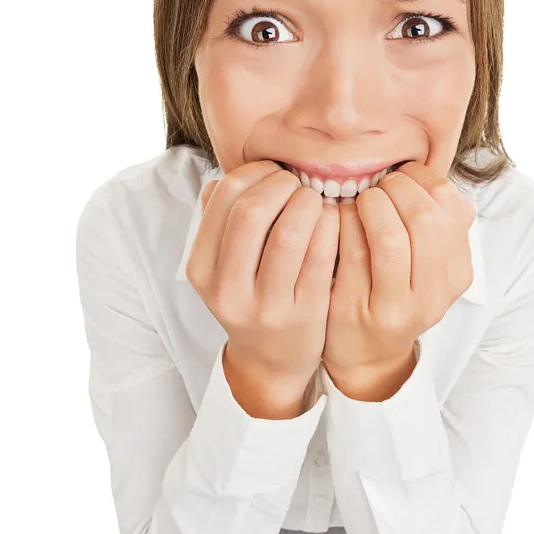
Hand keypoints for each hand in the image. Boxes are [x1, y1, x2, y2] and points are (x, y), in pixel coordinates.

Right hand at [186, 161, 339, 387]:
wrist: (271, 360)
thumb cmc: (251, 296)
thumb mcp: (222, 265)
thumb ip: (221, 220)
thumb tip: (233, 175)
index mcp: (201, 268)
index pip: (224, 196)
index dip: (256, 172)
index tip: (275, 174)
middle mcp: (227, 290)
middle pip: (251, 211)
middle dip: (282, 185)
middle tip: (299, 186)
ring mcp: (265, 306)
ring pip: (289, 233)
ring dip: (309, 203)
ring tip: (315, 201)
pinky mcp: (304, 314)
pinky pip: (320, 255)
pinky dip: (330, 226)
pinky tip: (332, 220)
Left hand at [321, 161, 475, 381]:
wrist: (368, 356)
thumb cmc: (395, 296)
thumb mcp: (430, 268)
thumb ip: (442, 230)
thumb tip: (449, 189)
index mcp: (457, 274)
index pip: (450, 204)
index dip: (421, 179)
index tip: (401, 176)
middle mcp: (433, 294)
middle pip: (424, 217)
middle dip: (395, 188)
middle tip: (378, 186)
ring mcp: (396, 306)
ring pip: (390, 236)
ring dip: (370, 205)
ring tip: (361, 200)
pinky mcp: (357, 310)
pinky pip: (352, 252)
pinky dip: (344, 223)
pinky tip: (338, 216)